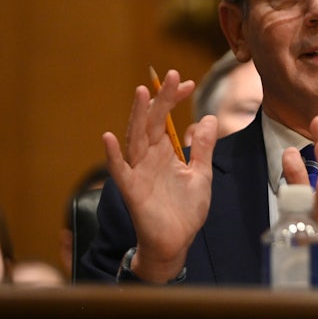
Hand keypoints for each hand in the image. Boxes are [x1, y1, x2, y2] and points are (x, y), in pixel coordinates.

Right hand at [102, 69, 217, 281]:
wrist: (177, 242)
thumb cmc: (184, 210)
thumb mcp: (200, 173)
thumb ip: (202, 147)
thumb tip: (208, 119)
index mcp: (164, 153)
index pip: (165, 119)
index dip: (173, 100)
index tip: (186, 82)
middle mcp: (149, 158)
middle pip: (151, 123)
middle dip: (160, 99)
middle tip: (170, 76)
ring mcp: (138, 173)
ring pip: (135, 139)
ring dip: (137, 116)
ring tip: (142, 92)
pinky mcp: (132, 191)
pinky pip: (120, 171)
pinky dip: (113, 155)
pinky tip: (108, 137)